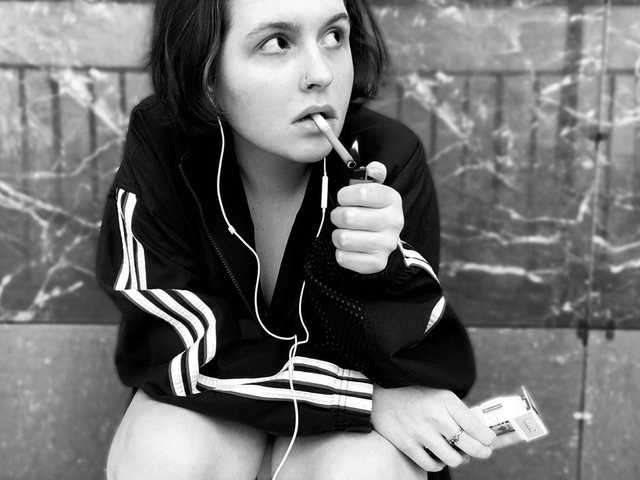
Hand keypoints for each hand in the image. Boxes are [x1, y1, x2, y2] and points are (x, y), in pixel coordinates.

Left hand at [330, 162, 403, 273]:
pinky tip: (349, 248)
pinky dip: (341, 253)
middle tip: (340, 216)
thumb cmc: (371, 210)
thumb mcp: (372, 188)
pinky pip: (344, 258)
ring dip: (337, 235)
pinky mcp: (377, 263)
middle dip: (337, 216)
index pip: (361, 193)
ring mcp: (387, 244)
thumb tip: (374, 168)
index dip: (345, 195)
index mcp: (392, 199)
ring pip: (343, 238)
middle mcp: (394, 221)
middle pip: (348, 217)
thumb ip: (373, 174)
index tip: (343, 198)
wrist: (382, 241)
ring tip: (344, 232)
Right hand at [371, 385, 495, 471]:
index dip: (488, 438)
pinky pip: (433, 465)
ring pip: (454, 459)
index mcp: (445, 400)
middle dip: (482, 452)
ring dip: (459, 459)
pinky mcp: (408, 445)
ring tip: (457, 453)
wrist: (380, 398)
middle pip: (470, 445)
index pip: (476, 426)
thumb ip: (457, 413)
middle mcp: (435, 416)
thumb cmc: (415, 397)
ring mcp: (421, 432)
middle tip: (483, 452)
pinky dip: (439, 464)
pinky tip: (438, 456)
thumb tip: (480, 436)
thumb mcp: (438, 396)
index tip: (490, 440)